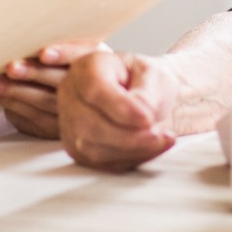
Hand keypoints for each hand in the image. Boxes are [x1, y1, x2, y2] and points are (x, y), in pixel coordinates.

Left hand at [0, 42, 104, 138]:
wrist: (92, 95)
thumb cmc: (77, 63)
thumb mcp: (83, 49)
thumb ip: (66, 43)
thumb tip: (34, 28)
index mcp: (102, 62)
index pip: (85, 56)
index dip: (65, 54)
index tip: (44, 53)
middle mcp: (92, 88)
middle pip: (61, 82)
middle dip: (33, 73)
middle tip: (11, 67)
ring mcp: (77, 113)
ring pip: (44, 103)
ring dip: (16, 93)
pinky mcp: (59, 130)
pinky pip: (35, 122)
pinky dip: (15, 110)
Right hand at [57, 50, 181, 170]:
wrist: (145, 93)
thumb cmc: (145, 79)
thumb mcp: (152, 74)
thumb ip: (147, 94)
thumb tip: (144, 120)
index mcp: (86, 68)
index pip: (94, 90)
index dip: (121, 108)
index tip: (148, 118)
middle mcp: (71, 96)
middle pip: (90, 125)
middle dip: (129, 136)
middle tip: (159, 134)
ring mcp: (70, 126)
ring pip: (93, 149)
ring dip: (131, 150)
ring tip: (161, 139)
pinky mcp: (78, 150)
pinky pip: (101, 163)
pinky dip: (130, 159)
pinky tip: (152, 148)